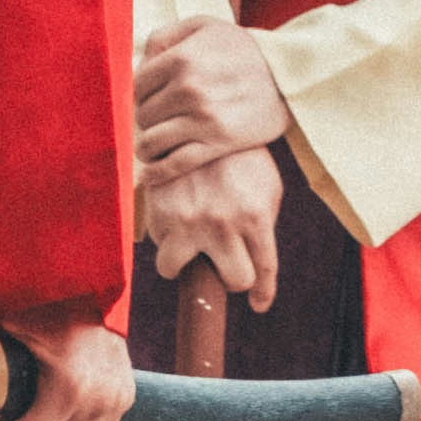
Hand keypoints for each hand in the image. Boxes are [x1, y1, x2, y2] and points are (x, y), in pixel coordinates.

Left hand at [0, 316, 131, 420]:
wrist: (91, 284)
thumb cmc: (49, 305)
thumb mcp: (9, 338)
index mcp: (69, 389)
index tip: (6, 413)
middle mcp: (97, 403)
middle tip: (21, 411)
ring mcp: (115, 403)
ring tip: (44, 407)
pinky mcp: (125, 400)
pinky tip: (67, 408)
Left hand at [134, 13, 287, 185]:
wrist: (290, 76)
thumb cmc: (244, 49)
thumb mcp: (205, 26)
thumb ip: (165, 36)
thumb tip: (139, 61)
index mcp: (182, 58)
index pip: (138, 86)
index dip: (142, 94)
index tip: (152, 100)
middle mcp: (189, 88)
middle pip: (144, 115)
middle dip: (147, 119)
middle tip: (160, 121)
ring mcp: (203, 118)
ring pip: (152, 142)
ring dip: (148, 147)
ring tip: (153, 147)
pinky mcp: (218, 143)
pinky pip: (175, 164)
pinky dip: (157, 172)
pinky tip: (150, 174)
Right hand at [143, 144, 285, 309]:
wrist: (198, 116)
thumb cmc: (237, 156)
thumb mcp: (264, 183)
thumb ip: (264, 220)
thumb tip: (258, 258)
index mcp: (256, 216)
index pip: (263, 270)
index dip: (262, 293)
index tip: (258, 303)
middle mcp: (223, 224)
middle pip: (233, 280)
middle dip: (230, 274)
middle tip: (224, 261)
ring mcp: (188, 221)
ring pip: (174, 269)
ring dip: (181, 260)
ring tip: (187, 239)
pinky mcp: (159, 212)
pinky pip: (156, 240)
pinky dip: (162, 232)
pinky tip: (171, 211)